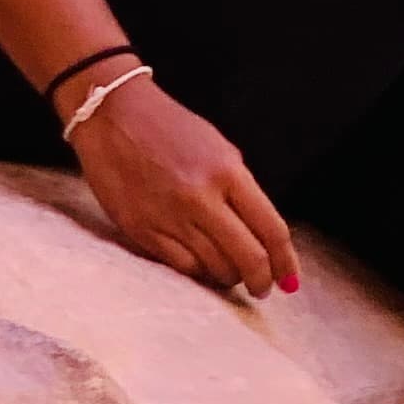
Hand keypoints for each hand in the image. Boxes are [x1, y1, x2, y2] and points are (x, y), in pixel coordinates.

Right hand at [67, 75, 300, 296]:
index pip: (270, 229)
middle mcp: (201, 198)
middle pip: (247, 257)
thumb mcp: (218, 149)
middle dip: (262, 279)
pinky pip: (181, 267)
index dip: (284, 261)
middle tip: (263, 287)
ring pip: (214, 269)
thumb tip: (262, 234)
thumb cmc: (171, 129)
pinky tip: (203, 268)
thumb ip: (239, 190)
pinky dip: (198, 274)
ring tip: (232, 274)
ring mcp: (170, 217)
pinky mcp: (142, 232)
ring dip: (229, 278)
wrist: (113, 116)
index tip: (290, 278)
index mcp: (227, 171)